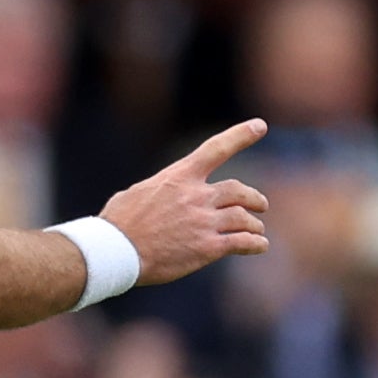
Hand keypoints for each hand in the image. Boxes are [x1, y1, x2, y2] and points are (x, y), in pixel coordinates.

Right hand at [102, 119, 271, 285]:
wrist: (116, 252)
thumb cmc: (118, 224)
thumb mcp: (136, 193)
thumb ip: (158, 190)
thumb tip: (159, 195)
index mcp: (179, 177)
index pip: (216, 149)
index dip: (241, 135)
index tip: (260, 126)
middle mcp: (196, 196)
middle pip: (238, 190)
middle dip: (254, 198)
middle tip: (260, 204)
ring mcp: (204, 222)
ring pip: (244, 218)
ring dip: (254, 223)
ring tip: (257, 230)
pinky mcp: (207, 248)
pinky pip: (241, 242)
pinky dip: (255, 243)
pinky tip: (260, 245)